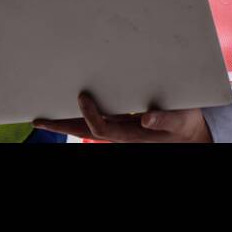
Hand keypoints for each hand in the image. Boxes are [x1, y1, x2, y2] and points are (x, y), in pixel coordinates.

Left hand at [34, 92, 212, 142]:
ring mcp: (121, 126)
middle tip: (38, 120)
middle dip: (62, 125)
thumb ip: (164, 120)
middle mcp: (121, 131)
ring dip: (68, 119)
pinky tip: (75, 103)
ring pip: (89, 124)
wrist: (192, 132)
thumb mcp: (179, 121)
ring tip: (48, 112)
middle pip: (85, 130)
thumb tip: (146, 118)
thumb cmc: (185, 125)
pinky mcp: (124, 118)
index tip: (82, 96)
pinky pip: (100, 115)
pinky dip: (84, 111)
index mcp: (131, 134)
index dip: (90, 115)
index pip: (102, 128)